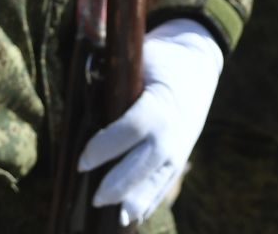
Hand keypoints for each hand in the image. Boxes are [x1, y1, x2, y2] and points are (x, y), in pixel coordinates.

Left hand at [77, 19, 223, 226]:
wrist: (198, 62)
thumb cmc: (159, 60)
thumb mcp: (139, 60)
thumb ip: (114, 78)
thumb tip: (80, 87)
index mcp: (160, 104)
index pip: (130, 130)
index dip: (105, 147)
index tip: (82, 161)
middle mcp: (172, 131)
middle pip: (144, 165)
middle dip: (118, 185)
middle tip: (95, 198)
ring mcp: (180, 147)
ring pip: (157, 181)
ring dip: (136, 201)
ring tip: (116, 218)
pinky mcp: (181, 156)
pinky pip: (165, 183)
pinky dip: (149, 200)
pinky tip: (132, 215)